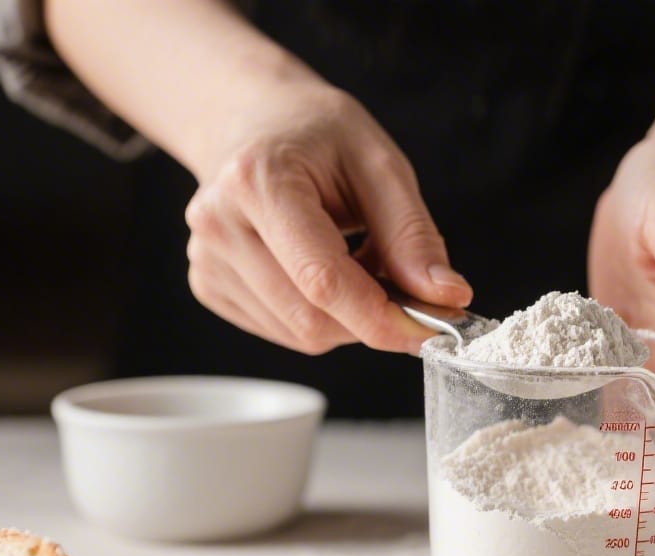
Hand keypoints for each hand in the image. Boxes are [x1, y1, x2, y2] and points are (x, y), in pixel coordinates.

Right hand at [183, 81, 471, 353]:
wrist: (251, 122)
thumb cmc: (317, 135)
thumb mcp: (380, 164)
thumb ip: (413, 235)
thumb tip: (447, 296)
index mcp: (258, 181)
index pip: (322, 280)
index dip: (382, 318)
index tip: (432, 327)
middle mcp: (220, 224)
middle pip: (312, 319)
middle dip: (371, 317)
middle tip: (400, 281)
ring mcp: (206, 259)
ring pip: (301, 333)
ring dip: (347, 315)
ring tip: (352, 256)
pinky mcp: (208, 285)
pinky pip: (284, 331)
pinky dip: (320, 314)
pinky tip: (319, 268)